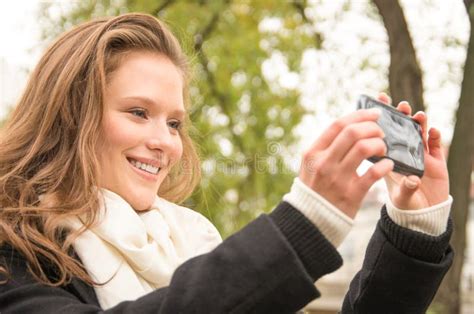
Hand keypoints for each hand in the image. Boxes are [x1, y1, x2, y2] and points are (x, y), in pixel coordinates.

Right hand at [299, 108, 393, 217]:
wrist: (311, 220)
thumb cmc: (315, 188)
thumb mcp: (311, 165)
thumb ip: (325, 147)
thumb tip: (350, 125)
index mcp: (313, 152)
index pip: (338, 125)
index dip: (360, 115)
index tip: (375, 113)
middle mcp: (324, 163)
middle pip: (352, 132)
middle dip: (372, 128)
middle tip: (381, 132)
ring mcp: (337, 178)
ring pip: (364, 148)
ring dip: (379, 144)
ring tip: (383, 149)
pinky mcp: (351, 194)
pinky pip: (374, 173)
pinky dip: (385, 165)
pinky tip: (389, 164)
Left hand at [377, 93, 448, 208]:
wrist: (424, 215)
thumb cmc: (406, 204)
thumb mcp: (402, 197)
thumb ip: (407, 188)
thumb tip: (413, 180)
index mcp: (390, 158)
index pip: (383, 135)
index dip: (381, 119)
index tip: (378, 103)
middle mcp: (404, 153)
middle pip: (402, 129)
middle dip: (402, 115)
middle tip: (401, 106)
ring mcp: (421, 155)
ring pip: (419, 133)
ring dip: (419, 123)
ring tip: (417, 115)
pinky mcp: (437, 161)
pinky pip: (436, 145)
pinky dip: (435, 136)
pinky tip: (434, 131)